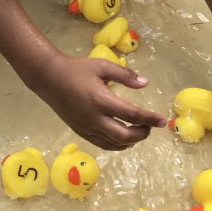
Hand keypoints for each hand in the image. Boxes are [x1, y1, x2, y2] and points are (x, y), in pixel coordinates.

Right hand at [29, 52, 168, 150]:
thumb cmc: (77, 69)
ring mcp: (86, 127)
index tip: (163, 120)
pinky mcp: (80, 131)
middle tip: (150, 126)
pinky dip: (116, 145)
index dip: (149, 118)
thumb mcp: (102, 66)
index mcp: (101, 100)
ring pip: (114, 144)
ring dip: (131, 141)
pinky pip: (102, 144)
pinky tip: (124, 138)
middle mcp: (94, 118)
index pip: (131, 114)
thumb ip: (124, 75)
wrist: (49, 78)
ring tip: (139, 132)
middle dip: (142, 134)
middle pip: (124, 135)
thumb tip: (145, 84)